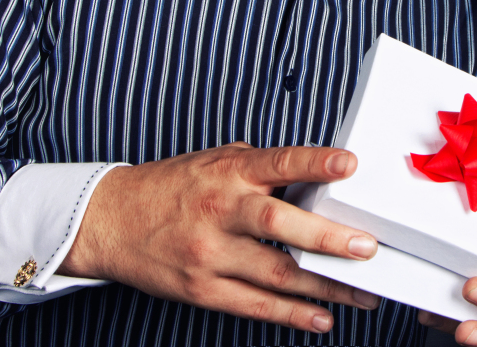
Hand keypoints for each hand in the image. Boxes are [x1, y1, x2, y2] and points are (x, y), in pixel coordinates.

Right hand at [58, 143, 380, 332]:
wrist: (111, 220)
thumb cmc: (172, 188)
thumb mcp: (215, 161)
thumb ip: (261, 169)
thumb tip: (317, 177)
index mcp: (228, 171)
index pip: (279, 163)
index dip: (315, 163)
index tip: (349, 164)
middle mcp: (220, 210)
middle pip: (280, 224)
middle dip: (327, 237)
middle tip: (365, 246)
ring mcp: (210, 253)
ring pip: (276, 273)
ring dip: (325, 286)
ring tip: (362, 292)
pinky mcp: (202, 289)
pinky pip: (255, 305)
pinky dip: (292, 313)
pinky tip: (322, 316)